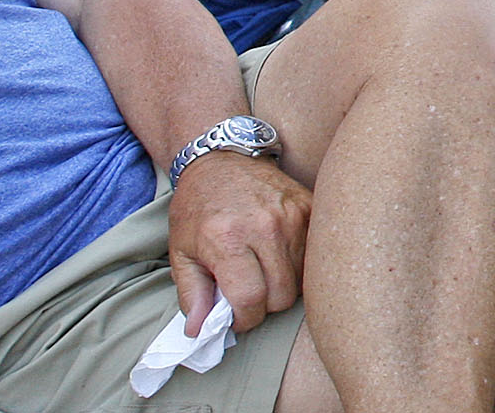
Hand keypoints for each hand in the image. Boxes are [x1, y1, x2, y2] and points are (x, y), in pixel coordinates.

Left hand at [165, 150, 312, 333]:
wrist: (219, 160)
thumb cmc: (196, 209)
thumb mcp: (180, 253)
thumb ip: (192, 295)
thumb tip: (201, 333)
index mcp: (228, 240)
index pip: (250, 300)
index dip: (244, 319)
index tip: (237, 316)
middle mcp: (265, 226)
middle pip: (281, 296)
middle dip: (265, 305)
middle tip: (250, 292)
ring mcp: (292, 215)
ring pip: (302, 279)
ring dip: (283, 285)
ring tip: (263, 272)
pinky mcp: (310, 206)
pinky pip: (314, 254)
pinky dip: (299, 264)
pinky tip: (280, 256)